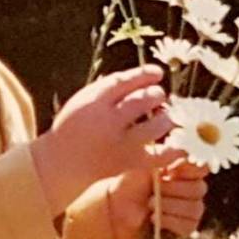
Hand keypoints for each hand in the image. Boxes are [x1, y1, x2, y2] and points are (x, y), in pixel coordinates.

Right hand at [31, 65, 186, 218]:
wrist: (60, 165)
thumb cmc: (74, 128)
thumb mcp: (83, 101)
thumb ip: (109, 89)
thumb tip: (148, 76)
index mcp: (93, 102)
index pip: (126, 81)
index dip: (146, 74)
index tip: (157, 73)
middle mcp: (108, 122)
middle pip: (144, 99)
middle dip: (157, 95)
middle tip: (157, 97)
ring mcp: (120, 144)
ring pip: (157, 125)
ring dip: (167, 117)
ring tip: (164, 116)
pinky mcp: (129, 163)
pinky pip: (161, 155)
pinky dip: (175, 148)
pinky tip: (178, 143)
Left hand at [108, 159, 208, 238]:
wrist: (116, 210)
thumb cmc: (129, 185)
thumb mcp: (144, 165)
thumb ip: (165, 157)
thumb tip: (184, 152)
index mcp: (182, 170)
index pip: (203, 167)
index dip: (192, 169)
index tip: (172, 170)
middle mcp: (189, 188)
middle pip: (199, 189)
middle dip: (174, 189)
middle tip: (154, 189)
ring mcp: (188, 208)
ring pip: (195, 208)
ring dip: (170, 206)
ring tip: (150, 205)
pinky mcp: (184, 226)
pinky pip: (189, 225)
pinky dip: (170, 221)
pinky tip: (154, 218)